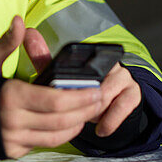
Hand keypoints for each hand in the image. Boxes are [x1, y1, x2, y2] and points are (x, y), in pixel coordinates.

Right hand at [0, 16, 103, 158]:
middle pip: (60, 121)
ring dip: (74, 125)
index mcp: (9, 96)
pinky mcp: (9, 152)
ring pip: (54, 137)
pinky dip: (57, 134)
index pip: (55, 101)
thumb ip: (7, 42)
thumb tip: (20, 20)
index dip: (80, 98)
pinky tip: (67, 123)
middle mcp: (11, 121)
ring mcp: (11, 140)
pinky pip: (40, 145)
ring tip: (88, 112)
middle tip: (100, 101)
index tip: (96, 91)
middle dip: (84, 111)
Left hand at [22, 22, 142, 137]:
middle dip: (84, 101)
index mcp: (91, 56)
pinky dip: (111, 119)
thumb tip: (28, 32)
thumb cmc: (80, 90)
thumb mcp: (60, 76)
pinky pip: (125, 105)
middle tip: (73, 113)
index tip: (64, 96)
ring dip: (97, 110)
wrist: (108, 106)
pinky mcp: (133, 93)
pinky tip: (101, 129)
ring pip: (110, 93)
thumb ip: (43, 57)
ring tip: (87, 120)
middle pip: (97, 81)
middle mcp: (110, 62)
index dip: (74, 82)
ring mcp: (124, 77)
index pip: (85, 62)